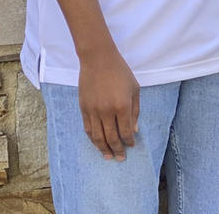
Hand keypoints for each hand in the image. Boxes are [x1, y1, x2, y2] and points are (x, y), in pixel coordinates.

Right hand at [77, 46, 139, 160]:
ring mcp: (93, 111)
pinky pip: (88, 129)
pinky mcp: (83, 109)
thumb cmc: (120, 72)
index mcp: (122, 106)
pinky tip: (97, 143)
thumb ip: (135, 111)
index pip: (125, 131)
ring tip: (108, 156)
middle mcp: (107, 111)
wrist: (98, 60)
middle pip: (111, 137)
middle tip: (120, 158)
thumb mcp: (134, 89)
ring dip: (103, 148)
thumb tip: (134, 130)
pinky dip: (92, 138)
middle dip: (117, 150)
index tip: (132, 146)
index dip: (129, 141)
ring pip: (97, 137)